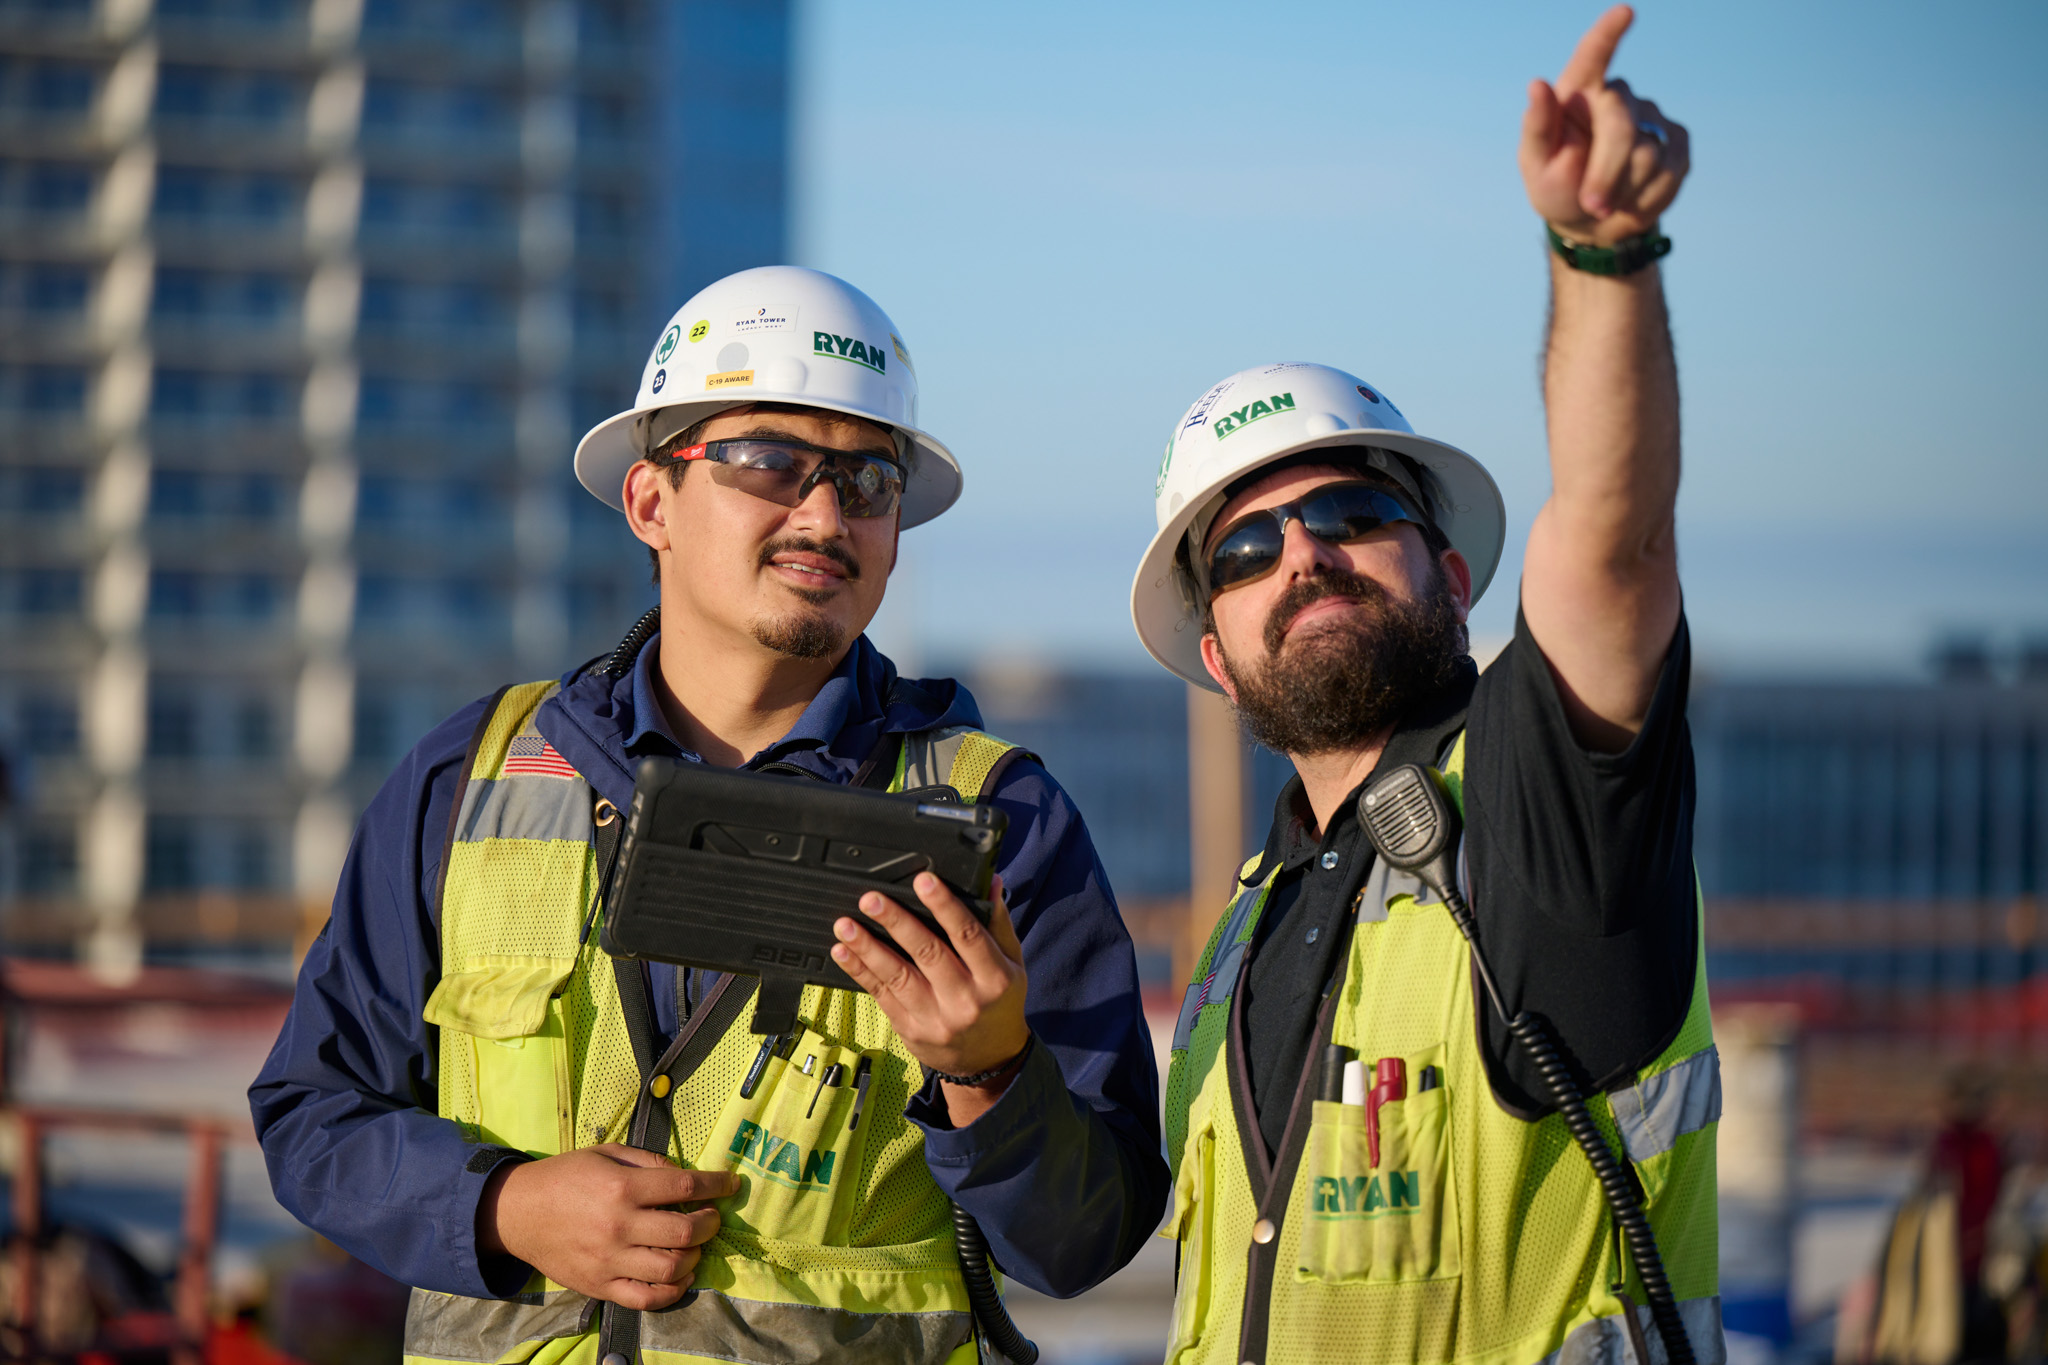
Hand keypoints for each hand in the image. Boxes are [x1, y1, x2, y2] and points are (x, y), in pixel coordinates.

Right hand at [478, 1144, 736, 1308]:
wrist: (518, 1213)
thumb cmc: (566, 1177)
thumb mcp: (607, 1153)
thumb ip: (649, 1162)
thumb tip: (686, 1175)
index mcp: (622, 1187)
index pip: (684, 1187)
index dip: (716, 1184)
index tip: (731, 1183)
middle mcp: (619, 1225)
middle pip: (684, 1232)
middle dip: (709, 1223)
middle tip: (711, 1217)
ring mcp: (609, 1260)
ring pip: (671, 1268)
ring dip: (694, 1256)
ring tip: (694, 1245)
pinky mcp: (600, 1286)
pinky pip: (646, 1298)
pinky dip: (672, 1290)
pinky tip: (680, 1275)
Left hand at [830, 874, 1029, 1123]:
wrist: (990, 1060)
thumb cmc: (1000, 1002)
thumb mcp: (1012, 964)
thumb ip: (998, 923)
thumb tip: (990, 883)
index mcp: (994, 978)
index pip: (968, 935)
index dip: (945, 906)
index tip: (923, 881)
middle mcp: (965, 999)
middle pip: (928, 953)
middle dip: (897, 923)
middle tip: (872, 899)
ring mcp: (935, 1017)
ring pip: (897, 976)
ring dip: (868, 948)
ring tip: (846, 925)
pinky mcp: (910, 1029)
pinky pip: (881, 995)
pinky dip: (860, 972)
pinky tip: (843, 952)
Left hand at [1519, 5, 1689, 245]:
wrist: (1592, 222)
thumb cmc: (1557, 187)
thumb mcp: (1536, 166)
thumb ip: (1538, 128)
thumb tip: (1537, 84)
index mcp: (1578, 94)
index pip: (1592, 57)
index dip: (1608, 34)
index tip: (1625, 12)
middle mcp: (1617, 97)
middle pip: (1621, 127)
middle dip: (1604, 172)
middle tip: (1591, 203)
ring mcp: (1651, 117)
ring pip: (1647, 155)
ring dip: (1622, 191)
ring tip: (1606, 200)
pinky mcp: (1677, 141)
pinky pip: (1669, 172)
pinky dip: (1646, 198)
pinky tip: (1631, 199)